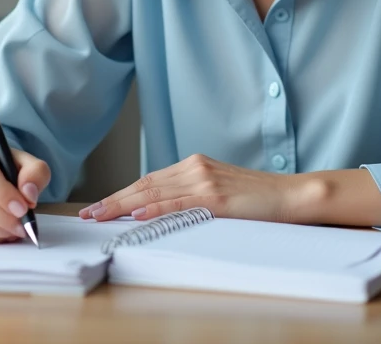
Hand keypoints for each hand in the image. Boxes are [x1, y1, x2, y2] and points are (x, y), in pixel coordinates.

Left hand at [79, 154, 302, 223]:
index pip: (149, 180)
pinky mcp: (216, 197)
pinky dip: (155, 208)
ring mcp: (205, 181)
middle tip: (89, 214)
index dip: (122, 193)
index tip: (101, 206)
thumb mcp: (219, 192)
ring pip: (155, 193)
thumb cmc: (257, 198)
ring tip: (101, 216)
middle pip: (145, 184)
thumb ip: (191, 195)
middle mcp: (195, 168)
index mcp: (194, 165)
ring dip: (124, 205)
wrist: (290, 195)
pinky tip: (138, 214)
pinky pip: (178, 203)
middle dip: (114, 200)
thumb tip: (161, 209)